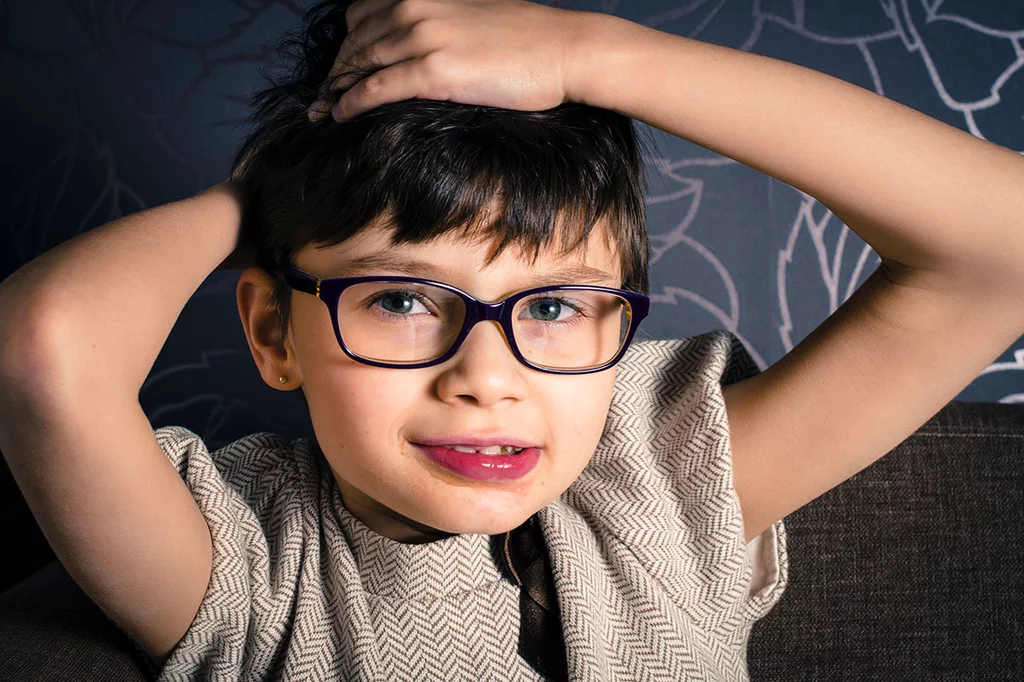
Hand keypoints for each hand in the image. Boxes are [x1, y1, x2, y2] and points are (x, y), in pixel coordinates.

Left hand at [307, 0, 590, 122]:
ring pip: (360, 64)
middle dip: (335, 72)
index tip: (337, 69)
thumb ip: (441, 23)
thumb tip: (423, 45)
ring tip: (324, 111)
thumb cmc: (528, 39)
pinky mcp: (433, 71)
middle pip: (355, 41)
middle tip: (322, 98)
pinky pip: (377, 88)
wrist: (564, 51)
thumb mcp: (474, 15)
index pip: (362, 14)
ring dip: (336, 91)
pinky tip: (341, 115)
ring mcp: (422, 38)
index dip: (345, 44)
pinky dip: (352, 103)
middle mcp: (415, 8)